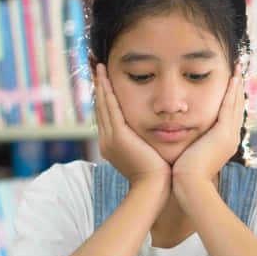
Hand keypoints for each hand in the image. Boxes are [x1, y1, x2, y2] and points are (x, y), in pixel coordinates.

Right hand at [94, 64, 170, 193]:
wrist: (155, 190)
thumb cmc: (159, 176)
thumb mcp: (149, 154)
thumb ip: (147, 142)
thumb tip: (155, 133)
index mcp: (113, 145)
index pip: (108, 115)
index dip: (105, 97)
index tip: (105, 80)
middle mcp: (107, 140)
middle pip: (101, 107)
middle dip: (99, 86)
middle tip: (96, 66)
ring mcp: (110, 138)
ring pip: (103, 104)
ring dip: (100, 83)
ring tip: (98, 65)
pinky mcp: (118, 135)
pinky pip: (110, 106)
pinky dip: (107, 90)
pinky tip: (105, 76)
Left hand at [172, 65, 244, 195]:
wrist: (189, 186)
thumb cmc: (184, 175)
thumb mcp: (190, 155)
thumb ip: (190, 144)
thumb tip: (182, 138)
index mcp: (224, 143)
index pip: (230, 116)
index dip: (231, 99)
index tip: (230, 84)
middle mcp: (231, 138)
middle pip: (237, 108)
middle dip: (237, 89)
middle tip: (238, 71)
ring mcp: (229, 136)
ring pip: (236, 105)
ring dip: (237, 86)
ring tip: (238, 69)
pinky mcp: (224, 134)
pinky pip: (229, 107)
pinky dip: (232, 92)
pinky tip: (232, 78)